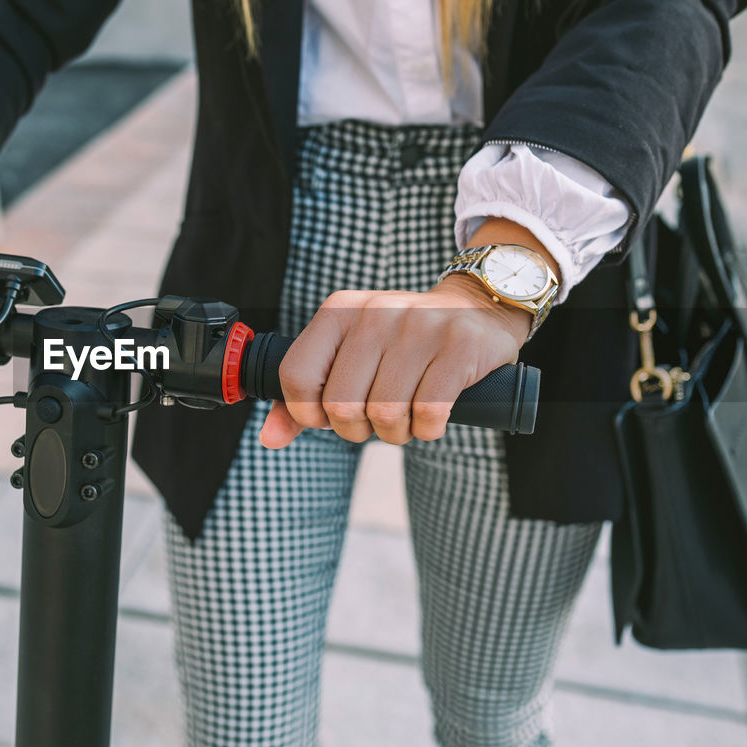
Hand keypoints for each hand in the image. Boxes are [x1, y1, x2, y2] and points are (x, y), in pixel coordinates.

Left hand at [258, 274, 531, 447]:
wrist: (477, 307)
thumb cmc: (402, 344)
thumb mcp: (350, 355)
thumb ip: (305, 396)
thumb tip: (269, 439)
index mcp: (339, 311)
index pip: (297, 377)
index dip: (310, 414)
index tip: (332, 415)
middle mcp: (375, 313)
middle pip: (342, 406)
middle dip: (358, 430)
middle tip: (376, 421)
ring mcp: (419, 327)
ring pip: (385, 413)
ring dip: (396, 433)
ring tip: (406, 418)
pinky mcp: (459, 346)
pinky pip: (428, 413)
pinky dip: (428, 429)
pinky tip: (432, 417)